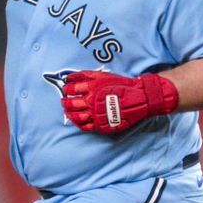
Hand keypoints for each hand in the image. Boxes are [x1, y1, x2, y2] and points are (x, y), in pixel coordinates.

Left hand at [61, 70, 178, 134]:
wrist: (138, 97)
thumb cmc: (121, 84)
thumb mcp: (103, 75)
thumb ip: (84, 75)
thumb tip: (69, 77)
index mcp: (91, 88)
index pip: (71, 89)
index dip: (66, 89)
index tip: (66, 89)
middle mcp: (92, 101)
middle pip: (71, 103)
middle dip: (65, 102)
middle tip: (64, 101)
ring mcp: (96, 114)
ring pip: (76, 117)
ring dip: (69, 114)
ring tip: (68, 111)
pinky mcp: (101, 124)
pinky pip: (85, 126)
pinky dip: (78, 124)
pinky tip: (77, 121)